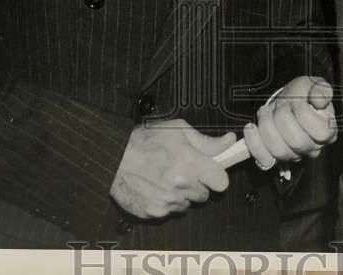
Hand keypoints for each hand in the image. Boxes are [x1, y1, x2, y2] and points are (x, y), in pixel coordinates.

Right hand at [110, 119, 235, 218]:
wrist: (114, 157)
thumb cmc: (144, 140)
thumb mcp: (178, 130)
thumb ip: (207, 140)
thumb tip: (229, 141)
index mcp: (190, 163)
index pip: (222, 182)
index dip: (217, 176)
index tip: (212, 171)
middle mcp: (181, 186)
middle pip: (205, 194)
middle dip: (198, 183)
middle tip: (184, 170)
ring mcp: (167, 202)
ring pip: (187, 203)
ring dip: (182, 193)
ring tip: (166, 176)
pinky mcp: (155, 212)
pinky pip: (170, 211)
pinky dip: (166, 201)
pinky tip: (156, 186)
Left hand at [243, 76, 337, 169]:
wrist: (287, 102)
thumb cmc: (302, 95)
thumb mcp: (313, 85)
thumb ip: (321, 89)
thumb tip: (320, 101)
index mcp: (326, 131)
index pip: (321, 132)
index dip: (304, 113)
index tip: (297, 101)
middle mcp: (311, 147)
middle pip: (297, 142)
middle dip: (283, 117)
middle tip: (280, 104)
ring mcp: (293, 155)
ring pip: (279, 151)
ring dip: (267, 126)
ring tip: (266, 111)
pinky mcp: (274, 158)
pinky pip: (263, 159)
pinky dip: (254, 143)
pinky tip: (251, 128)